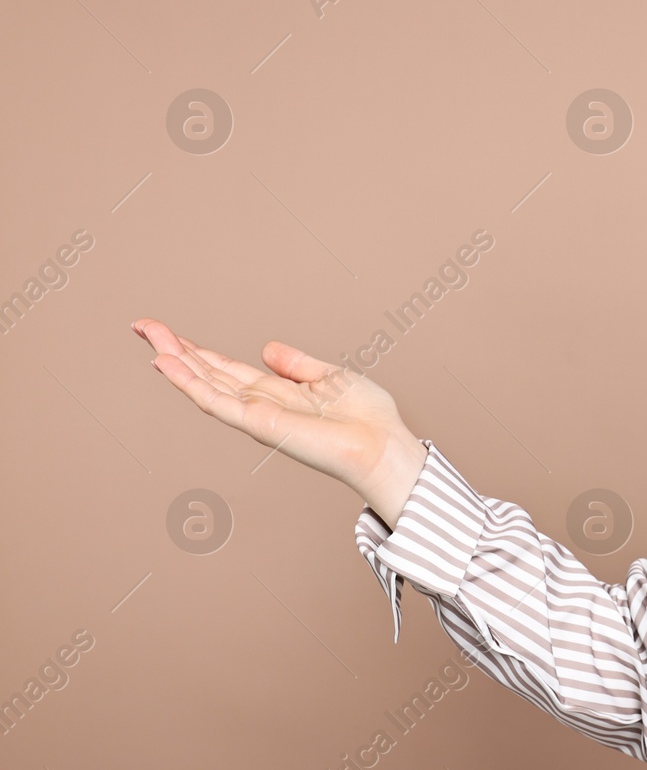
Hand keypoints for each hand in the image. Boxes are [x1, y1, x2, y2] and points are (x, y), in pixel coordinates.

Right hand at [132, 318, 428, 526]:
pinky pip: (218, 402)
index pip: (225, 369)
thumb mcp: (329, 377)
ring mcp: (256, 416)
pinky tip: (169, 365)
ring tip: (148, 338)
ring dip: (175, 362)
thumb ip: (296, 364)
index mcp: (275, 393)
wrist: (382, 444)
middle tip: (142, 325)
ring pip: (204, 386)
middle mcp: (260, 405)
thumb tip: (266, 348)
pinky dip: (191, 384)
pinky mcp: (259, 424)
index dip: (197, 351)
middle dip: (175, 350)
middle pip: (207, 374)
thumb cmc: (366, 418)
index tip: (167, 331)